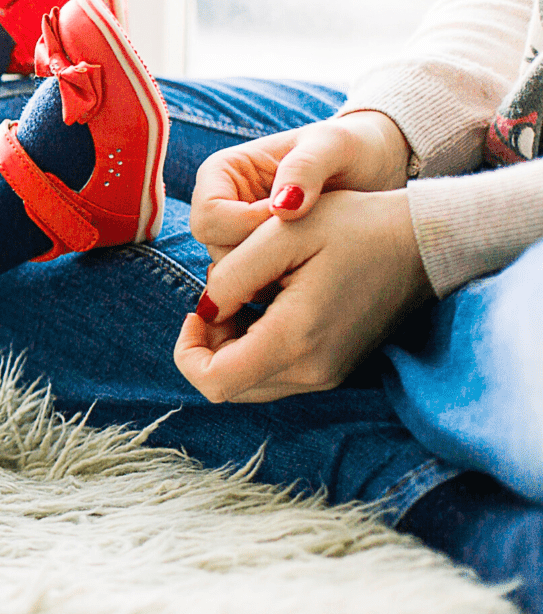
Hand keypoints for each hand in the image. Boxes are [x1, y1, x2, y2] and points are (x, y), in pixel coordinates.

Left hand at [174, 188, 430, 402]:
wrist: (425, 242)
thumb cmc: (356, 226)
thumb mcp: (284, 231)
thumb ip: (234, 273)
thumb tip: (206, 309)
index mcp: (295, 339)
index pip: (213, 382)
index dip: (187, 351)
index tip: (196, 310)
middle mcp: (312, 370)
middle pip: (228, 387)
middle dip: (207, 348)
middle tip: (218, 300)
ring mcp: (327, 374)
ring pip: (251, 383)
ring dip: (230, 349)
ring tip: (241, 299)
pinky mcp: (335, 367)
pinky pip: (277, 374)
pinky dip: (256, 349)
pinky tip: (265, 307)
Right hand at [189, 110, 411, 261]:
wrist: (372, 168)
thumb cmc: (350, 147)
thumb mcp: (333, 145)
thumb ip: (305, 168)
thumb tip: (280, 209)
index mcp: (222, 171)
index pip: (209, 215)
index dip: (246, 225)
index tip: (293, 217)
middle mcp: (221, 203)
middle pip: (215, 247)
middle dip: (258, 252)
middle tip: (306, 237)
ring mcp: (237, 232)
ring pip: (233, 270)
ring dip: (272, 269)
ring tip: (314, 245)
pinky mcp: (258, 255)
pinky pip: (255, 282)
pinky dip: (282, 280)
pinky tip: (313, 262)